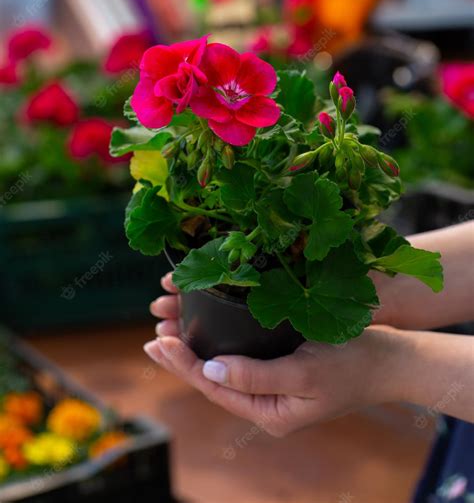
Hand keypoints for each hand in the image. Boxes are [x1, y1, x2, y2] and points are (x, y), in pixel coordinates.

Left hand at [147, 274, 404, 436]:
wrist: (388, 361)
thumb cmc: (351, 364)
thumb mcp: (303, 372)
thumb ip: (255, 375)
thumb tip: (210, 368)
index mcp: (269, 413)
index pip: (215, 388)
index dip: (184, 365)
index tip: (158, 342)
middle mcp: (266, 404)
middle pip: (214, 381)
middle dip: (182, 359)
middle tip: (153, 337)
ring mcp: (273, 387)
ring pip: (224, 369)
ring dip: (196, 350)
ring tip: (168, 333)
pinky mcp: (280, 368)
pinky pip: (239, 359)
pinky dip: (218, 344)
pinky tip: (206, 331)